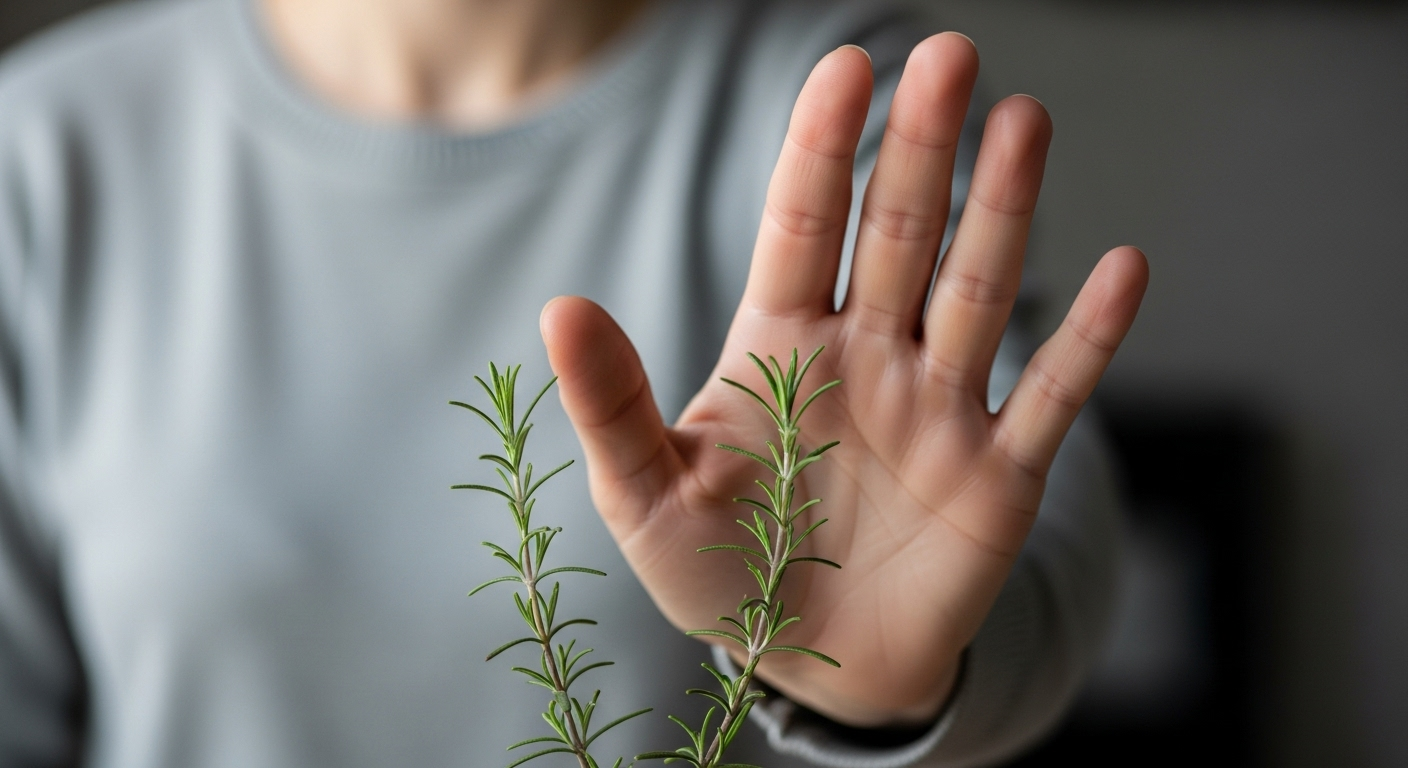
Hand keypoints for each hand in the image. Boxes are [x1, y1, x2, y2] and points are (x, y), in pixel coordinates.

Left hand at [540, 34, 1147, 726]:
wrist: (812, 664)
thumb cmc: (722, 573)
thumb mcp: (647, 493)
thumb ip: (611, 402)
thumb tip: (559, 306)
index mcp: (782, 345)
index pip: (805, 224)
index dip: (824, 147)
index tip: (847, 66)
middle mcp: (870, 356)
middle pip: (901, 233)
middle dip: (923, 148)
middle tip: (952, 55)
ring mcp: (941, 407)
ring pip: (978, 290)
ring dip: (1003, 210)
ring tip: (1026, 120)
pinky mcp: (998, 473)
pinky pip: (1052, 396)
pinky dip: (1088, 338)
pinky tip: (1124, 266)